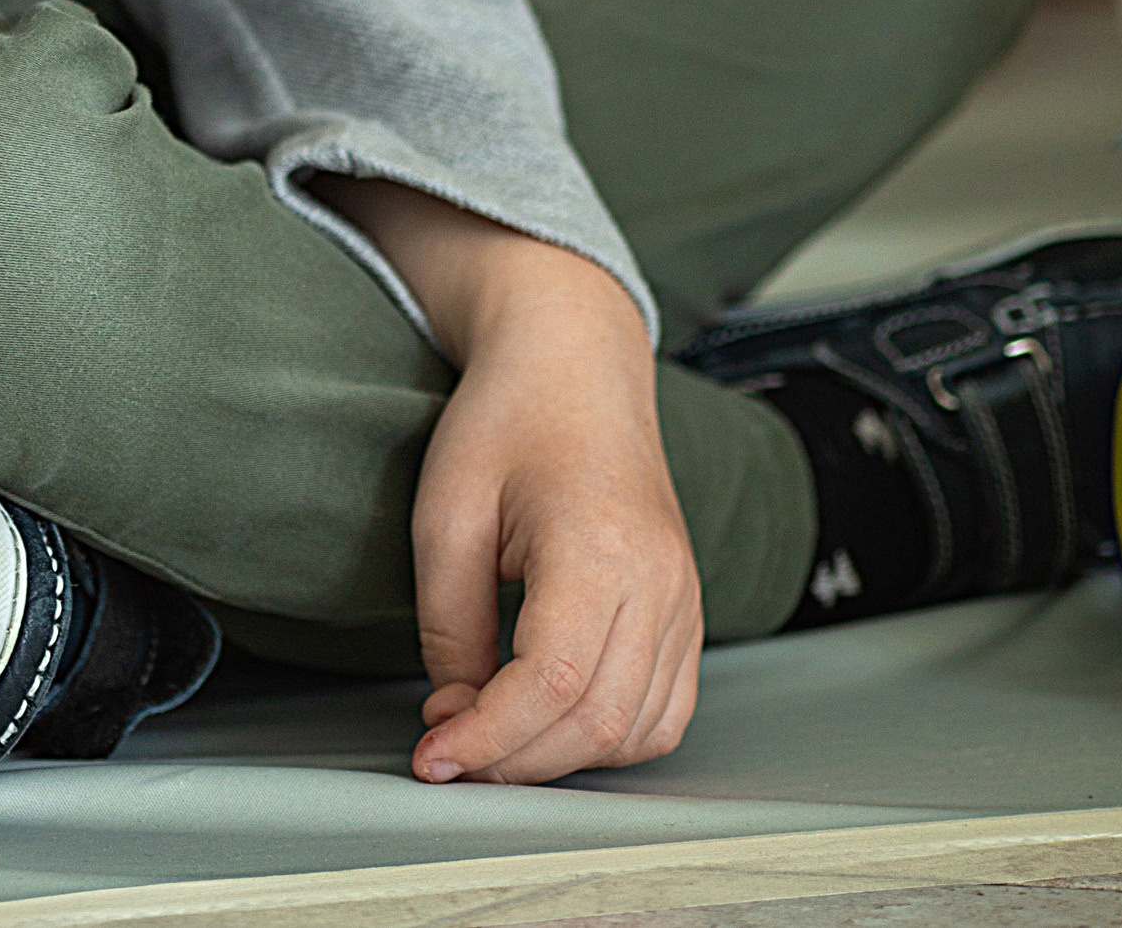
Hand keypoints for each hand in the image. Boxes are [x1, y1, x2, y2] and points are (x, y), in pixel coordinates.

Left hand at [324, 183, 701, 785]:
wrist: (574, 363)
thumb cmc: (508, 418)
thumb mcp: (446, 512)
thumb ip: (449, 623)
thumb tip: (458, 713)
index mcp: (599, 546)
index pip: (556, 682)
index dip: (491, 736)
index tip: (435, 753)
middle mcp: (659, 580)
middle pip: (600, 720)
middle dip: (516, 757)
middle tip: (449, 746)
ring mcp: (683, 597)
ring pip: (639, 728)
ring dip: (560, 757)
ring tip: (492, 730)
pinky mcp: (686, 608)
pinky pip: (665, 709)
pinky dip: (609, 738)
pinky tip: (551, 722)